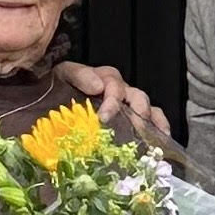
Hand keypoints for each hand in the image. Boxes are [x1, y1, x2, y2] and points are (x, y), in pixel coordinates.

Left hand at [54, 58, 171, 145]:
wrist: (52, 97)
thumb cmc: (59, 87)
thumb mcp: (64, 74)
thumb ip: (78, 75)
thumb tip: (97, 86)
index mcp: (102, 78)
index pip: (112, 83)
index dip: (111, 100)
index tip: (104, 118)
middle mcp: (118, 90)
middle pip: (135, 96)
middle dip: (137, 112)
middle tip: (135, 128)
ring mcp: (126, 103)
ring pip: (146, 107)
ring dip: (151, 121)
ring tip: (155, 136)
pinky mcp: (131, 116)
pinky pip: (151, 117)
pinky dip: (159, 127)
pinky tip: (162, 140)